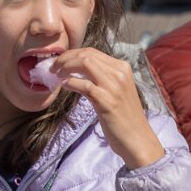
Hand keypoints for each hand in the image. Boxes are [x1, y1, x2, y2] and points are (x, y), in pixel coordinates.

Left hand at [52, 48, 163, 168]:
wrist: (137, 139)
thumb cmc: (124, 117)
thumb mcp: (116, 90)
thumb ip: (102, 78)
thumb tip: (76, 70)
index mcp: (122, 68)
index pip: (92, 52)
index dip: (71, 54)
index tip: (60, 62)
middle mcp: (120, 73)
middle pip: (86, 54)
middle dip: (65, 58)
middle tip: (53, 68)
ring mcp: (114, 86)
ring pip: (84, 63)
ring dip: (65, 67)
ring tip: (56, 75)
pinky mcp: (107, 101)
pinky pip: (84, 85)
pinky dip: (70, 83)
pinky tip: (65, 86)